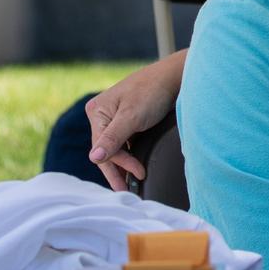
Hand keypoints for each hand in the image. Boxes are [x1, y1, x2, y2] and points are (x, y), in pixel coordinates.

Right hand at [85, 54, 183, 190]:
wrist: (175, 78)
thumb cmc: (152, 92)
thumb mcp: (132, 117)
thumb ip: (113, 139)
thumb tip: (94, 158)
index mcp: (97, 111)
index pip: (102, 147)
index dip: (119, 164)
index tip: (138, 175)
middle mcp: (102, 115)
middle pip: (107, 150)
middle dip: (120, 169)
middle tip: (130, 190)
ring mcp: (114, 119)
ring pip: (115, 149)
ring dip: (124, 165)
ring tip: (133, 183)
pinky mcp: (127, 121)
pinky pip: (124, 144)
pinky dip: (130, 156)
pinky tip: (135, 168)